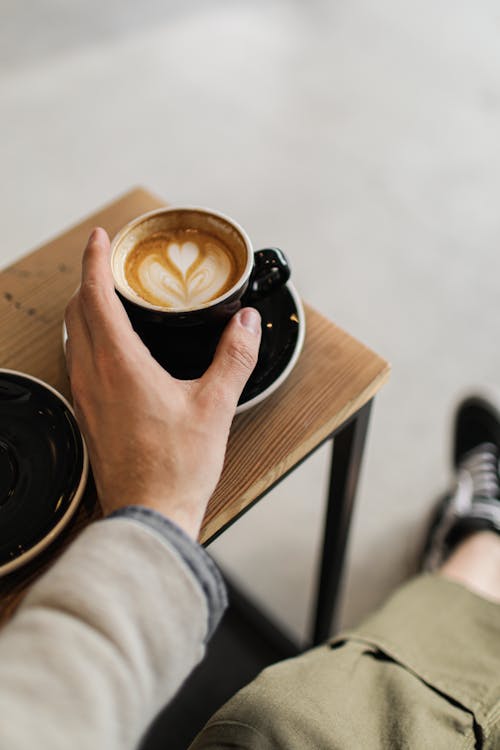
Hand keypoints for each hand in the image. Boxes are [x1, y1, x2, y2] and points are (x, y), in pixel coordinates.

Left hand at [64, 228, 260, 538]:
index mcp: (119, 365)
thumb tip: (246, 324)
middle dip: (89, 280)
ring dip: (85, 310)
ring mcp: (86, 398)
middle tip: (109, 265)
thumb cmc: (175, 469)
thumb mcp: (215, 406)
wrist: (149, 515)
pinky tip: (111, 351)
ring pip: (73, 337)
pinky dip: (88, 340)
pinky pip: (78, 363)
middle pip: (76, 312)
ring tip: (109, 300)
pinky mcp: (89, 415)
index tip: (100, 239)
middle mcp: (93, 377)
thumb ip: (234, 357)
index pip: (95, 296)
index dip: (95, 261)